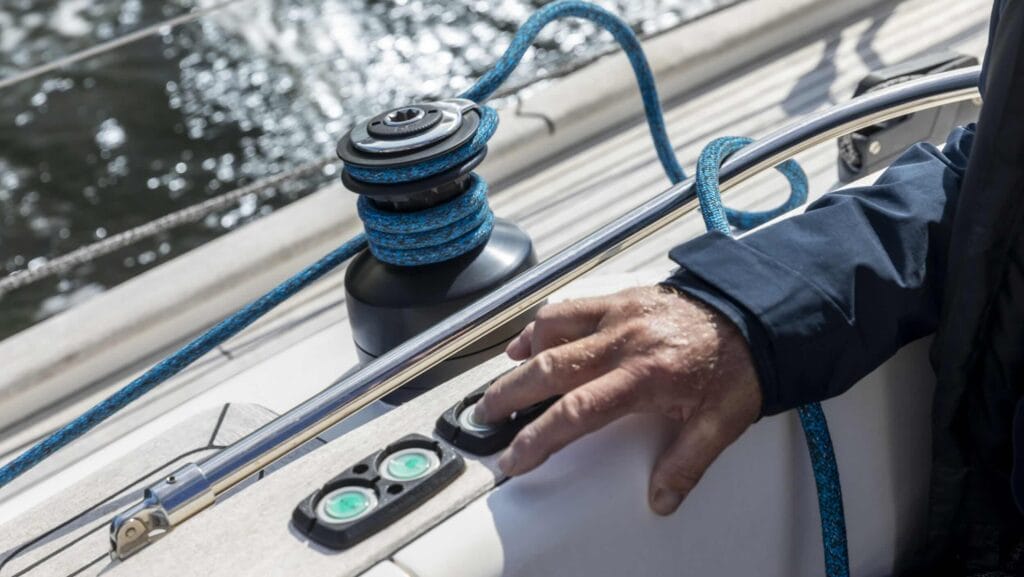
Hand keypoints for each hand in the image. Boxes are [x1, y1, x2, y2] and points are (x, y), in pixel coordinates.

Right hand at [473, 286, 761, 514]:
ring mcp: (619, 314)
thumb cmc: (739, 364)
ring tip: (505, 377)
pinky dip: (544, 323)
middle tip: (486, 415)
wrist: (759, 313)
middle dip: (509, 395)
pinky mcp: (622, 297)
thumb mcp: (721, 423)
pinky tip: (534, 336)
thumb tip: (661, 498)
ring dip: (522, 355)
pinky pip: (571, 306)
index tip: (516, 458)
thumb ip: (686, 463)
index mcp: (644, 377)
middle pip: (548, 369)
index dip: (538, 440)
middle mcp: (624, 341)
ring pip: (552, 329)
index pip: (575, 413)